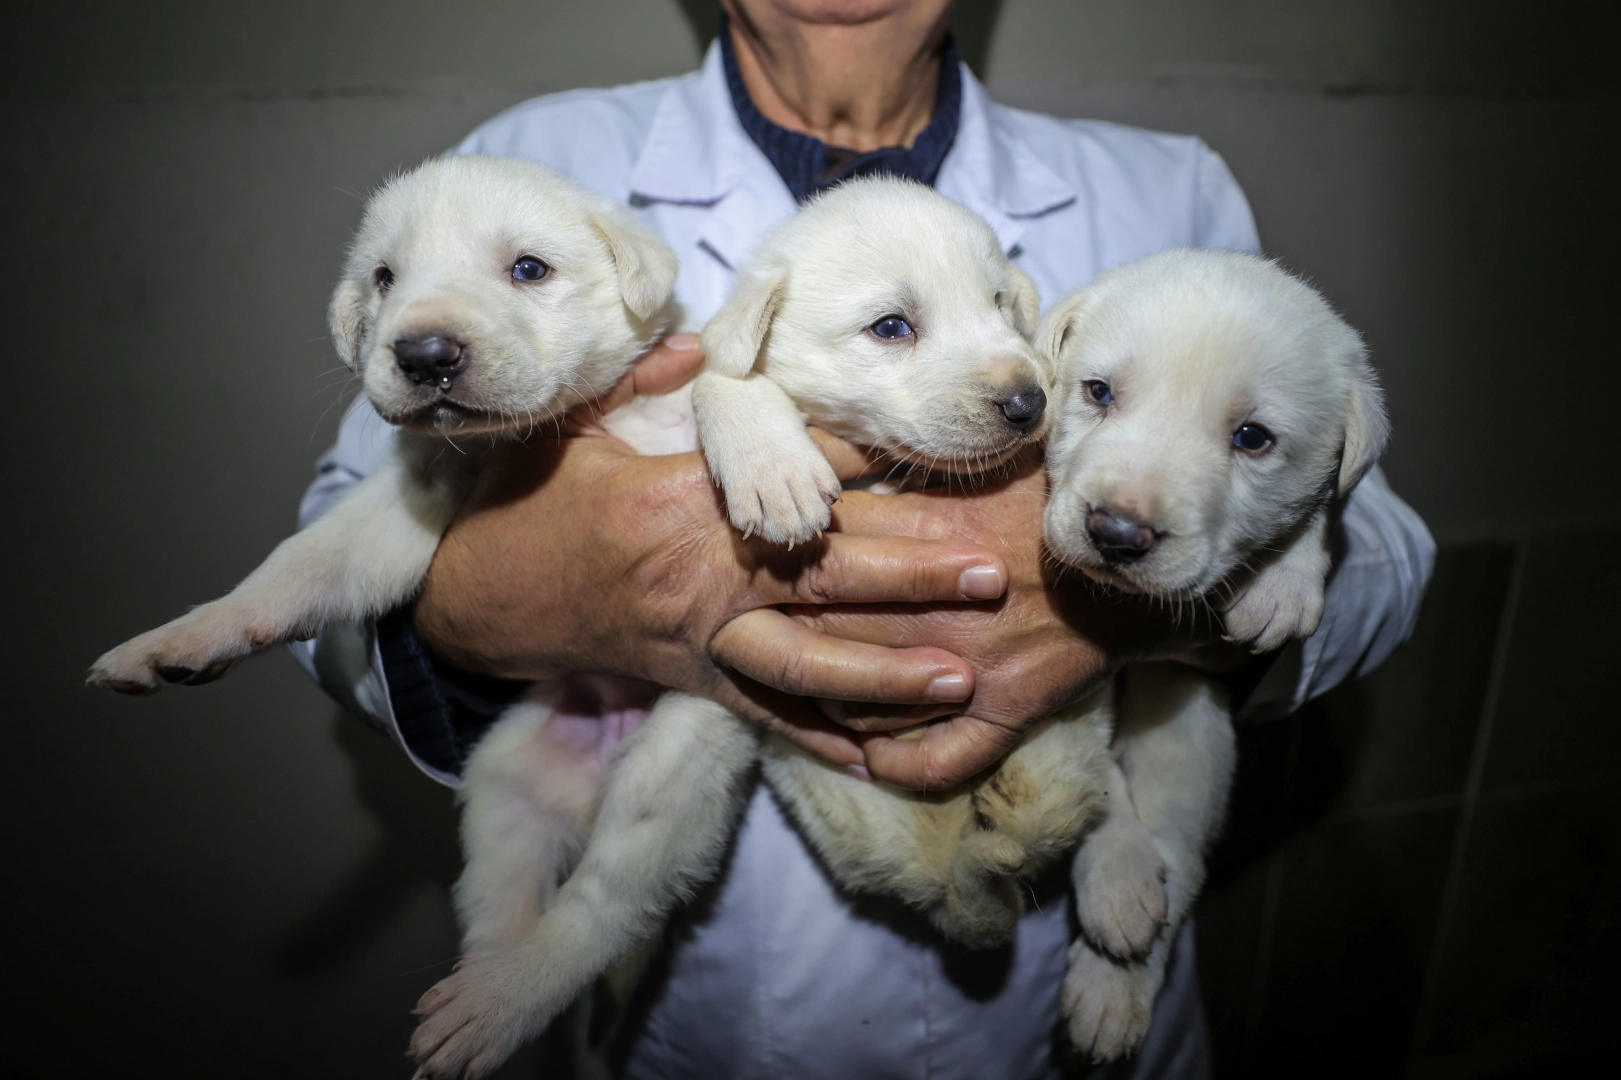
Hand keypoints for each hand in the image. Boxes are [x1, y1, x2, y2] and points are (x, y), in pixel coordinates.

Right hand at [412, 335, 1010, 769]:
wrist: (474, 603)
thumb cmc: (526, 508)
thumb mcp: (573, 429)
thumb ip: (645, 382)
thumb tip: (704, 341)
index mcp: (679, 505)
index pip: (786, 481)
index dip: (863, 473)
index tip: (929, 464)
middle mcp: (700, 578)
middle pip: (821, 580)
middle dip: (910, 580)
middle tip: (987, 577)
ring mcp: (699, 640)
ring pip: (805, 665)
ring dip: (886, 674)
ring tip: (961, 679)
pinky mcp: (693, 683)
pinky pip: (768, 719)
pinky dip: (826, 740)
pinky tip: (889, 756)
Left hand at [718, 448, 1226, 789]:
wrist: (1141, 558)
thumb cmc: (1060, 499)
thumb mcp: (983, 464)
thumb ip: (909, 463)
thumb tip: (829, 452)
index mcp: (927, 542)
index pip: (823, 558)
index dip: (771, 563)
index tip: (727, 561)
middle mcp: (936, 610)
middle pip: (826, 627)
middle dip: (770, 630)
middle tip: (717, 632)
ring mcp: (968, 670)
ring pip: (861, 698)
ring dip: (813, 699)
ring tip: (771, 695)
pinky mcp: (1006, 714)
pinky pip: (934, 760)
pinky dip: (892, 766)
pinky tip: (859, 762)